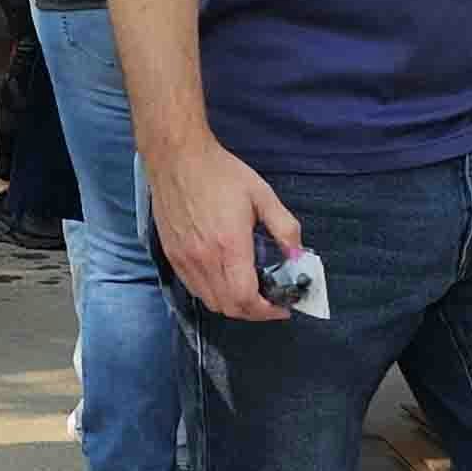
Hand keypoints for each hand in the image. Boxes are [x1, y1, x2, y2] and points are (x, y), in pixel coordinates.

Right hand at [148, 134, 302, 323]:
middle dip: (254, 312)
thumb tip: (299, 256)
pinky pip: (195, 289)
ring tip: (250, 292)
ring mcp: (184, 260)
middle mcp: (204, 259)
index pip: (247, 299)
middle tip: (271, 302)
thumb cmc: (220, 173)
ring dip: (233, 305)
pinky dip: (214, 294)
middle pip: (229, 308)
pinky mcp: (172, 257)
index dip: (268, 311)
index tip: (283, 306)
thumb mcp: (262, 195)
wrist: (177, 158)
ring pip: (211, 302)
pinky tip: (226, 279)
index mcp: (229, 245)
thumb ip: (285, 228)